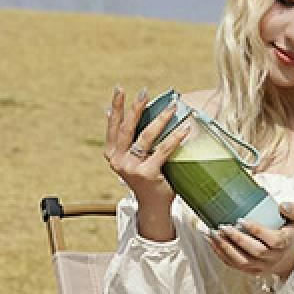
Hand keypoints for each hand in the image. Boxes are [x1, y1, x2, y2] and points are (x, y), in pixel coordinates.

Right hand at [104, 86, 188, 208]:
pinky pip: (163, 150)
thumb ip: (121, 137)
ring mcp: (131, 168)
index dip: (116, 106)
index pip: (113, 126)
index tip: (120, 88)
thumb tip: (108, 111)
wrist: (152, 204)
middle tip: (145, 92)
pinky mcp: (147, 174)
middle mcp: (117, 161)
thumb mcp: (128, 156)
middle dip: (135, 108)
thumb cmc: (143, 176)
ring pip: (146, 137)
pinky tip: (185, 128)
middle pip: (127, 129)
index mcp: (111, 154)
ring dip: (160, 119)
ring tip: (172, 106)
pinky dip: (175, 137)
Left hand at [207, 202, 293, 279]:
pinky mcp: (250, 271)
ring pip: (241, 261)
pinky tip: (210, 241)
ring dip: (225, 248)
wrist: (288, 258)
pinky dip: (220, 254)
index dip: (256, 230)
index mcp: (284, 244)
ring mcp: (261, 267)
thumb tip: (282, 205)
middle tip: (222, 226)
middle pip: (255, 252)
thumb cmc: (288, 234)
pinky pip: (233, 265)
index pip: (272, 240)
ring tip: (212, 233)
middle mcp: (273, 258)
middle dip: (237, 239)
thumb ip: (292, 210)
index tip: (240, 219)